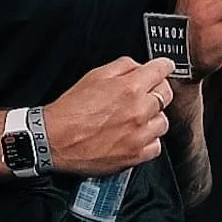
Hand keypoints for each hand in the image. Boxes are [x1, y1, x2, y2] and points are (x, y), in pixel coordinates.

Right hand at [43, 57, 174, 174]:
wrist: (54, 140)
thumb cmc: (70, 109)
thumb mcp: (94, 76)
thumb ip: (122, 66)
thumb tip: (139, 66)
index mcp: (130, 88)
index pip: (162, 70)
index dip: (164, 66)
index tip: (164, 68)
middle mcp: (139, 111)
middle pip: (166, 95)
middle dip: (158, 90)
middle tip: (147, 92)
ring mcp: (139, 135)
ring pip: (163, 121)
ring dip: (154, 117)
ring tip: (137, 117)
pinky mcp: (135, 155)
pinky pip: (156, 146)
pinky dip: (149, 140)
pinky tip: (136, 136)